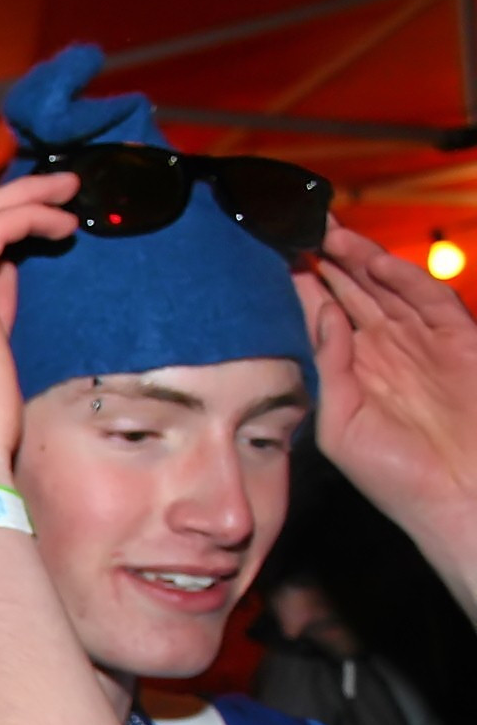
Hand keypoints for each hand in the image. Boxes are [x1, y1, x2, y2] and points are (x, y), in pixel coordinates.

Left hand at [300, 222, 476, 562]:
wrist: (458, 496)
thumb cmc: (394, 476)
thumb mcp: (340, 424)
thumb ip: (328, 370)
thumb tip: (319, 316)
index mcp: (353, 370)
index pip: (320, 317)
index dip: (299, 288)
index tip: (268, 259)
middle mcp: (386, 350)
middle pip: (352, 292)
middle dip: (325, 260)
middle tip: (293, 228)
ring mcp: (423, 342)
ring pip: (387, 287)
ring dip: (359, 259)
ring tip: (326, 232)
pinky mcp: (458, 340)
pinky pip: (429, 300)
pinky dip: (404, 279)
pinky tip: (373, 262)